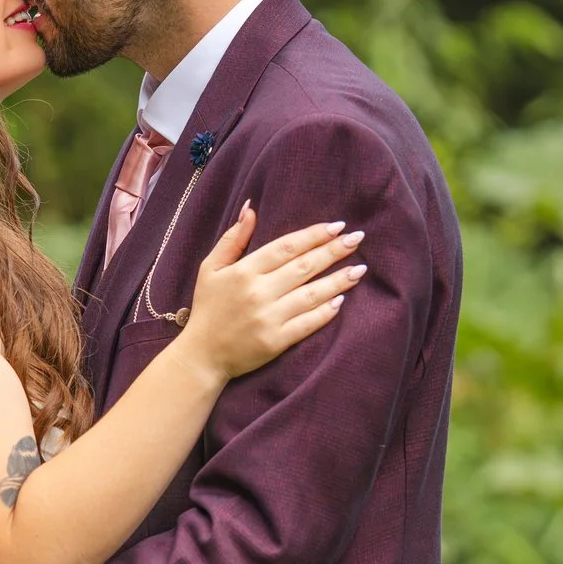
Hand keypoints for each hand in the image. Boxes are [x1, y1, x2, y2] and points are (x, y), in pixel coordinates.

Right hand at [179, 207, 365, 379]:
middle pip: (304, 266)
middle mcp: (258, 292)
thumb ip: (232, 239)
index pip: (286, 247)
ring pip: (312, 294)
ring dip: (338, 280)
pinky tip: (342, 300)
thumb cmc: (208, 308)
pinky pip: (307, 323)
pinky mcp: (276, 341)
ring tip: (359, 269)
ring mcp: (268, 318)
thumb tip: (251, 208)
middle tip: (357, 239)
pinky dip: (326, 312)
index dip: (314, 235)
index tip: (337, 226)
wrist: (202, 355)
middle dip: (333, 251)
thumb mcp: (210, 268)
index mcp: (244, 271)